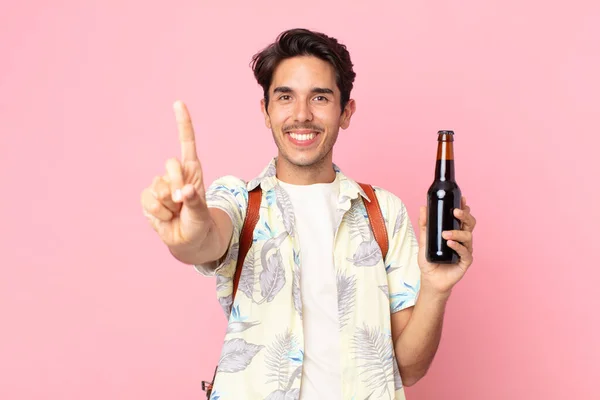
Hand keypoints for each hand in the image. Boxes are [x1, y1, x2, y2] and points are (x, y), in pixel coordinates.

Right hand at [140, 101, 210, 247]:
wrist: (188, 240)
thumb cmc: (198, 223)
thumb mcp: (201, 214)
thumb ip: (195, 201)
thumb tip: (185, 191)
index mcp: (192, 171)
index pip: (187, 143)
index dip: (183, 124)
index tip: (178, 103)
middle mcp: (176, 174)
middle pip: (171, 165)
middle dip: (178, 186)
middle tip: (184, 202)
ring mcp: (160, 186)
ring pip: (159, 187)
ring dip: (169, 205)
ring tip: (176, 212)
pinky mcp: (148, 198)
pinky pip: (149, 200)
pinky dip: (158, 213)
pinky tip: (165, 217)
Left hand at [417, 196, 476, 295]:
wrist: (430, 279)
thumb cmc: (429, 260)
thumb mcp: (424, 240)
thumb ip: (424, 225)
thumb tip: (422, 208)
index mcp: (456, 232)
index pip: (463, 218)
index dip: (464, 208)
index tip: (462, 199)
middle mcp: (463, 240)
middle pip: (470, 224)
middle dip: (464, 216)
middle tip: (455, 212)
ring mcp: (465, 250)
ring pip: (468, 236)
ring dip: (457, 233)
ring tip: (445, 234)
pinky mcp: (465, 262)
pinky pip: (465, 252)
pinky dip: (458, 246)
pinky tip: (450, 243)